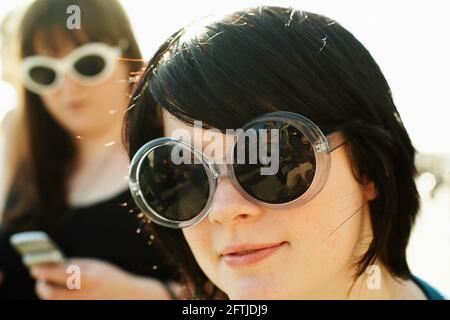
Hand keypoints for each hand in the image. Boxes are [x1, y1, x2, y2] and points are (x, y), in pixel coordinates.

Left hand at [30, 258, 171, 299]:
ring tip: (45, 286)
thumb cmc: (111, 278)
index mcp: (91, 277)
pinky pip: (65, 305)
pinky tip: (57, 294)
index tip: (34, 269)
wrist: (130, 296)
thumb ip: (76, 265)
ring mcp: (84, 305)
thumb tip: (51, 265)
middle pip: (53, 294)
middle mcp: (86, 294)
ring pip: (56, 302)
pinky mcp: (83, 310)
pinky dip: (58, 300)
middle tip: (39, 281)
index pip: (61, 274)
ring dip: (48, 294)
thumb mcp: (97, 266)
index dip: (45, 272)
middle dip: (42, 287)